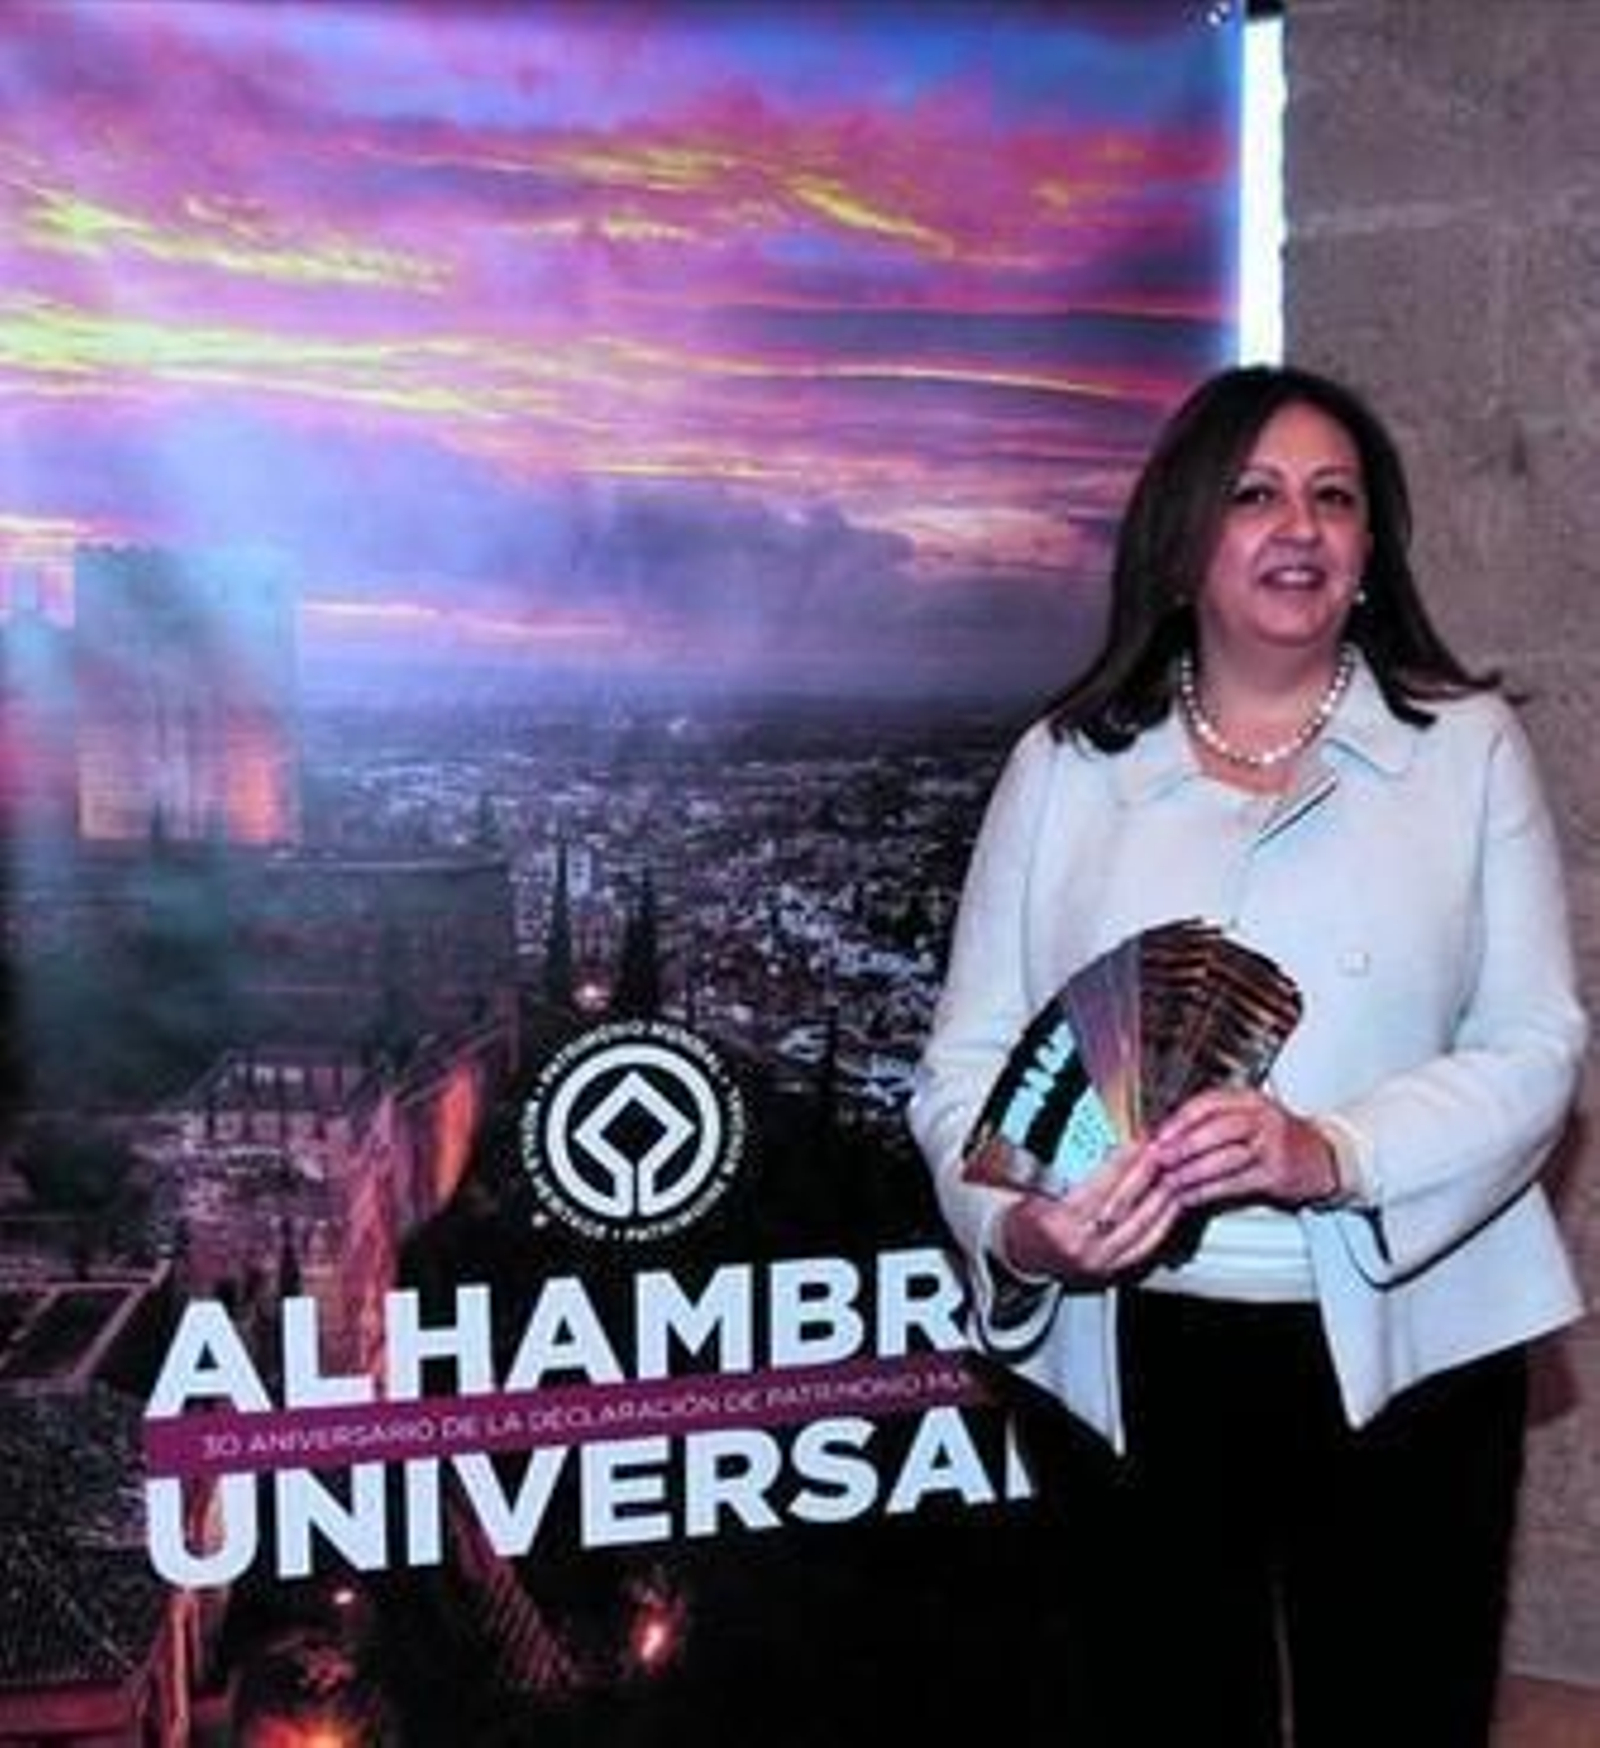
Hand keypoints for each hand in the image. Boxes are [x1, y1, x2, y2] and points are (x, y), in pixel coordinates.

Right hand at [998, 1140, 1187, 1283]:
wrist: (1020, 1257)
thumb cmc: (1025, 1220)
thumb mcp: (1030, 1190)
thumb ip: (1057, 1168)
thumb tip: (1089, 1138)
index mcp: (1057, 1223)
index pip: (1098, 1188)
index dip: (1121, 1163)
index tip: (1138, 1141)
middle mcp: (1081, 1245)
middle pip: (1124, 1205)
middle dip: (1147, 1173)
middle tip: (1162, 1149)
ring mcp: (1100, 1260)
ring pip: (1142, 1226)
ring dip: (1162, 1196)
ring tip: (1173, 1171)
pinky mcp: (1113, 1269)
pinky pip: (1147, 1245)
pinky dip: (1163, 1222)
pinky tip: (1172, 1203)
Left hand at [1150, 1087, 1338, 1210]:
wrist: (1322, 1156)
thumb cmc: (1274, 1137)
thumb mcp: (1248, 1116)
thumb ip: (1211, 1121)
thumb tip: (1163, 1134)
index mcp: (1249, 1099)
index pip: (1208, 1103)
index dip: (1180, 1120)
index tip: (1156, 1134)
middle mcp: (1262, 1118)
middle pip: (1217, 1128)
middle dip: (1183, 1144)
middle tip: (1158, 1157)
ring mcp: (1272, 1146)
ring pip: (1226, 1157)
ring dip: (1192, 1171)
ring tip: (1169, 1180)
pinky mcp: (1277, 1173)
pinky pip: (1235, 1182)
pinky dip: (1209, 1190)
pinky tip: (1190, 1195)